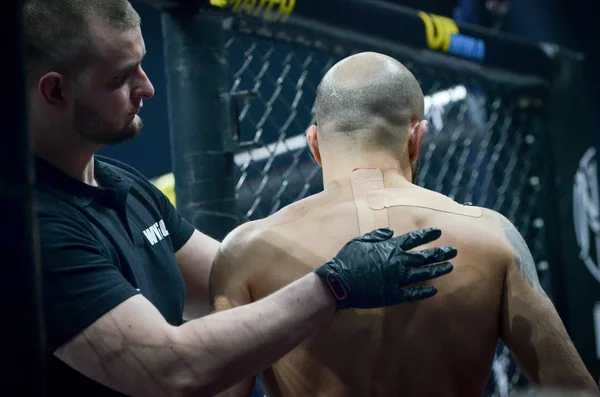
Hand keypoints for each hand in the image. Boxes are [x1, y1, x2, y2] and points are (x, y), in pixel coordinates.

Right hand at [314, 228, 455, 309]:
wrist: (339, 283)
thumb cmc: (347, 260)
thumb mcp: (359, 241)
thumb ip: (376, 236)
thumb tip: (391, 232)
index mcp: (389, 248)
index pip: (413, 239)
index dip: (427, 235)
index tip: (438, 233)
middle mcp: (397, 262)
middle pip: (424, 256)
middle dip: (440, 253)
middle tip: (453, 251)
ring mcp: (397, 279)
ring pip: (423, 273)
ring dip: (438, 270)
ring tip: (449, 267)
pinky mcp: (393, 295)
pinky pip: (413, 293)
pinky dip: (424, 292)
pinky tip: (434, 290)